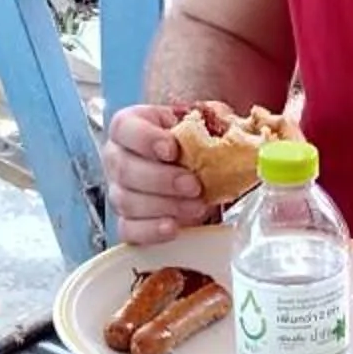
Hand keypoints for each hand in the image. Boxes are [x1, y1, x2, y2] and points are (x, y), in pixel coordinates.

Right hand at [102, 102, 214, 245]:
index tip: (172, 150)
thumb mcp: (205, 123)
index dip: (145, 139)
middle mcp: (117, 157)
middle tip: (193, 185)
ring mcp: (119, 191)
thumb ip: (211, 122)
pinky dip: (151, 231)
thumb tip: (235, 132)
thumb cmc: (194, 144)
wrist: (197, 171)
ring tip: (197, 206)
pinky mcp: (127, 221)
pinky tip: (173, 227)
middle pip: (124, 168)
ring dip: (165, 206)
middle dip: (162, 179)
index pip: (124, 127)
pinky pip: (128, 230)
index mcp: (130, 127)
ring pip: (128, 201)